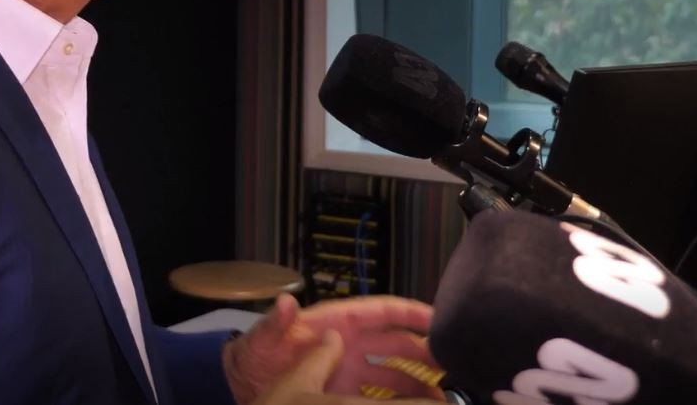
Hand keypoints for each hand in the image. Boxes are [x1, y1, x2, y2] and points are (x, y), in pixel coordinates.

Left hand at [224, 294, 443, 403]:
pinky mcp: (345, 392)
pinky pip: (381, 395)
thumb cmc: (251, 355)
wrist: (241, 384)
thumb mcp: (260, 340)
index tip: (441, 319)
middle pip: (397, 343)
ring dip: (418, 383)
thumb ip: (274, 324)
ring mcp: (350, 368)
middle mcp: (349, 342)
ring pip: (395, 373)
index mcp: (335, 322)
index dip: (412, 312)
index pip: (382, 311)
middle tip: (454, 365)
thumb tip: (286, 302)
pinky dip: (400, 401)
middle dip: (426, 352)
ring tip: (443, 398)